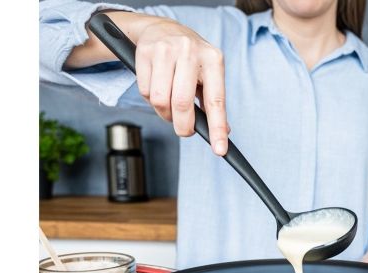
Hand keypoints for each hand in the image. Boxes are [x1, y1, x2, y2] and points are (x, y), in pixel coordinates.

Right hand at [135, 17, 228, 154]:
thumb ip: (213, 102)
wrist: (163, 28)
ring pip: (160, 100)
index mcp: (213, 59)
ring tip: (170, 106)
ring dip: (164, 113)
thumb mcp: (208, 74)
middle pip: (182, 104)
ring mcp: (165, 49)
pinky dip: (151, 100)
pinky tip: (158, 88)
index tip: (219, 149)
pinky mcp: (144, 52)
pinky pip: (145, 92)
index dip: (217, 128)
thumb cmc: (190, 59)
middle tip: (184, 130)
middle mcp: (190, 51)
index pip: (216, 101)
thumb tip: (223, 132)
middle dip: (183, 126)